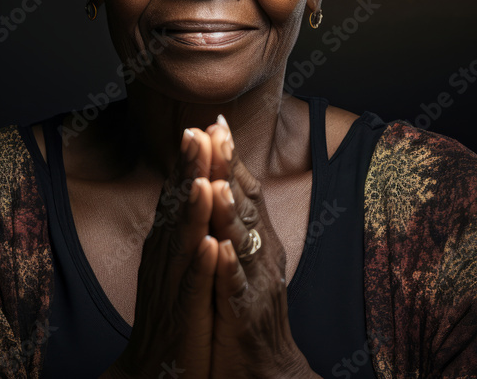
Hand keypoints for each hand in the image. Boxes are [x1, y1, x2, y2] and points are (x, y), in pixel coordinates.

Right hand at [103, 128, 217, 378]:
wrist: (155, 372)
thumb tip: (190, 186)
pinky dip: (201, 266)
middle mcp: (166, 259)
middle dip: (188, 171)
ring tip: (201, 178)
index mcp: (168, 245)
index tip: (204, 126)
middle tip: (197, 131)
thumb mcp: (177, 264)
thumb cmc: (172, 316)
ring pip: (184, 242)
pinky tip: (210, 244)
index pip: (180, 195)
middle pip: (178, 208)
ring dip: (192, 210)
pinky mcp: (184, 315)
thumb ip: (182, 227)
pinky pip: (193, 288)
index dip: (191, 161)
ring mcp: (173, 287)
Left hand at [204, 116, 317, 378]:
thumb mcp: (240, 257)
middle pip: (245, 203)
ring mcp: (256, 282)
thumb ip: (232, 220)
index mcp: (256, 238)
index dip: (229, 156)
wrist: (264, 366)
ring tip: (216, 182)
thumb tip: (221, 178)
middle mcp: (261, 253)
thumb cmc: (247, 309)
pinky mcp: (246, 314)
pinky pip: (237, 287)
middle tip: (213, 133)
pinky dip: (230, 266)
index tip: (214, 122)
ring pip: (242, 240)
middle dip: (228, 168)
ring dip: (230, 210)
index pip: (243, 189)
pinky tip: (220, 247)